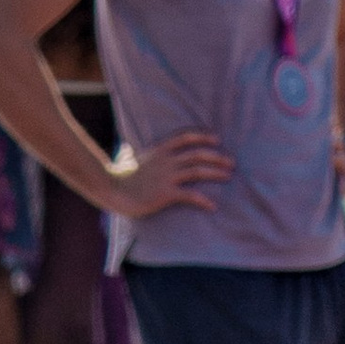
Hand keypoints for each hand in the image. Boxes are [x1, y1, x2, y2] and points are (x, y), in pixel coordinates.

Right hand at [107, 130, 229, 222]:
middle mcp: (166, 160)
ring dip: (216, 173)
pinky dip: (203, 200)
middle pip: (198, 154)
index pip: (186, 137)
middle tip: (231, 163)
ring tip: (228, 177)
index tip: (217, 140)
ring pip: (198, 170)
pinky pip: (190, 195)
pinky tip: (212, 206)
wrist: (113, 191)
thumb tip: (142, 151)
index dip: (203, 137)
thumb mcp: (136, 158)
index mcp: (160, 150)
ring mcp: (167, 176)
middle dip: (217, 157)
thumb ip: (148, 154)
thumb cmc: (123, 177)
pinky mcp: (166, 193)